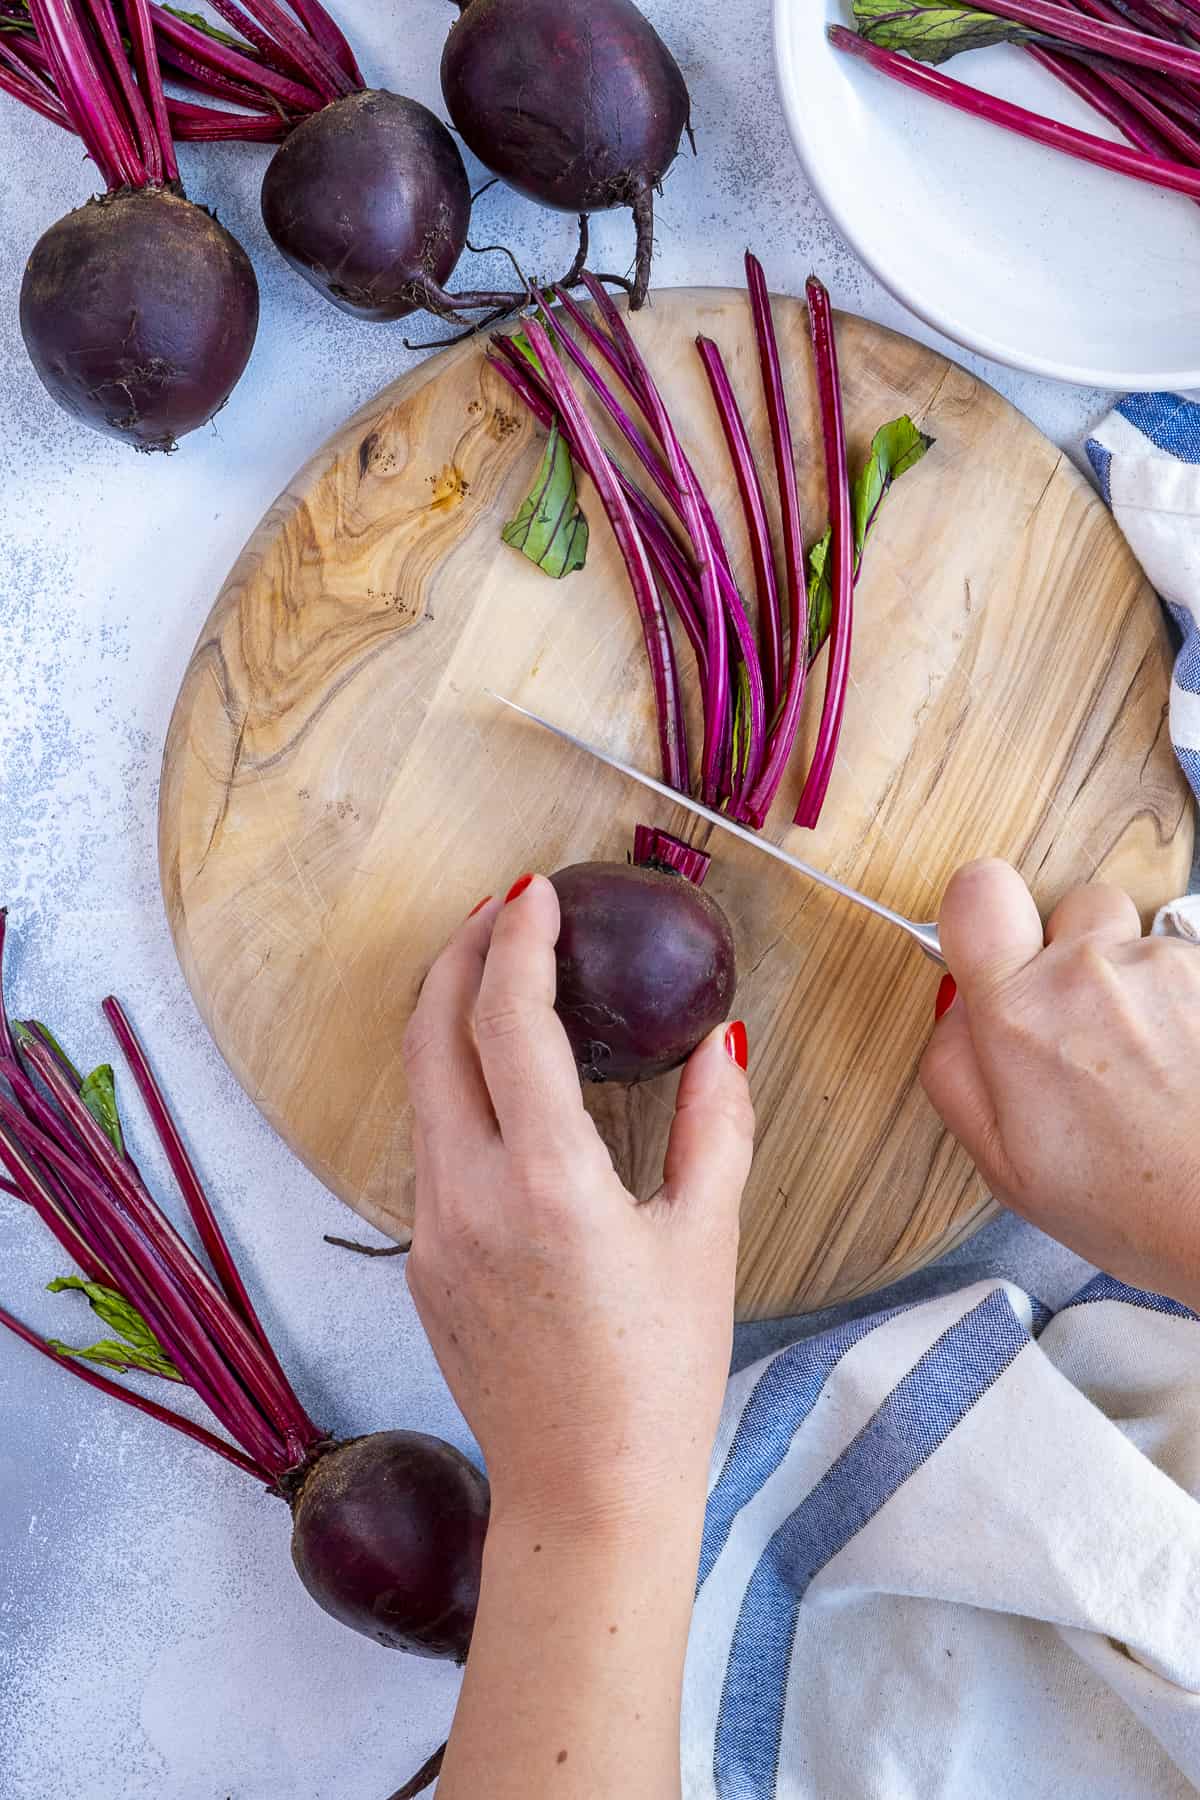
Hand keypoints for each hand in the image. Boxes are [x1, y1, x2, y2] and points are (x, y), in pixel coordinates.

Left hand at [403, 873, 754, 1541]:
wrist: (585, 1492)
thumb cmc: (661, 1376)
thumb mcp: (706, 1242)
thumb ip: (716, 1126)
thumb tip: (724, 1042)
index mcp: (545, 1181)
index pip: (507, 1021)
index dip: (516, 941)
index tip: (535, 889)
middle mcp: (467, 1194)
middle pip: (429, 1033)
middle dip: (457, 954)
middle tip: (502, 911)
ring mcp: (431, 1228)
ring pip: (418, 1085)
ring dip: (446, 1013)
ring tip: (495, 973)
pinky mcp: (422, 1258)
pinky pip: (428, 1142)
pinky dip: (453, 1082)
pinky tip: (501, 1079)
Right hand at [921, 859, 1199, 1307]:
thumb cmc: (1131, 1205)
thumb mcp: (1002, 1164)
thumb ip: (953, 1069)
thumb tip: (955, 1007)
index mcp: (1020, 1013)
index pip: (977, 890)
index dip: (981, 917)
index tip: (995, 952)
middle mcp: (1092, 972)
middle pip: (1070, 910)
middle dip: (1070, 957)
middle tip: (1081, 1031)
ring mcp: (1165, 966)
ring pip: (1135, 943)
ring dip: (1133, 985)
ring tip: (1143, 1063)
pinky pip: (1183, 965)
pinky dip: (1179, 1005)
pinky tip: (1180, 1066)